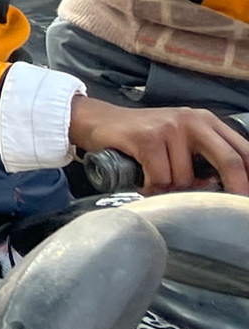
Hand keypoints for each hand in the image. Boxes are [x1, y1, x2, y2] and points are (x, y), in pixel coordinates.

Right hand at [70, 95, 248, 194]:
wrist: (96, 120)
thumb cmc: (141, 137)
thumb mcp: (180, 141)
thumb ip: (203, 160)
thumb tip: (222, 191)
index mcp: (206, 122)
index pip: (243, 151)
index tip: (247, 199)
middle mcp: (192, 120)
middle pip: (229, 160)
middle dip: (235, 189)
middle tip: (230, 208)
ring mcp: (169, 127)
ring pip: (186, 178)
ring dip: (170, 190)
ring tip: (155, 181)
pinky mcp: (146, 137)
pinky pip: (160, 178)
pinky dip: (151, 187)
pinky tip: (142, 180)